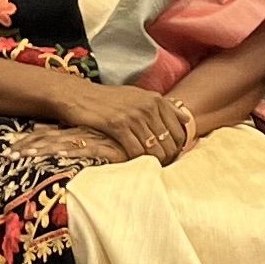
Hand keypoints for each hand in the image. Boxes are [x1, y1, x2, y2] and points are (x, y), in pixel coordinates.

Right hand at [53, 78, 191, 163]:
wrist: (79, 95)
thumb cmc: (109, 99)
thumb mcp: (138, 96)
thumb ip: (163, 106)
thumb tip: (185, 119)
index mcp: (156, 99)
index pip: (179, 130)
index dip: (177, 148)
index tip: (170, 157)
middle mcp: (148, 106)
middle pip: (169, 142)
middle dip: (167, 158)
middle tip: (159, 167)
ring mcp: (133, 115)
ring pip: (154, 149)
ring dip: (152, 162)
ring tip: (147, 168)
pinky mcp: (117, 125)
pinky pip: (136, 150)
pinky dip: (136, 160)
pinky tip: (132, 162)